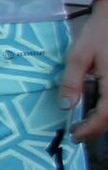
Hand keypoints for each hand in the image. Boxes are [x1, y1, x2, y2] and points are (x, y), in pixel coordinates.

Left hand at [64, 10, 106, 139]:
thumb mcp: (77, 56)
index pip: (105, 116)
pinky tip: (95, 108)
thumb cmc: (98, 34)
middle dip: (96, 128)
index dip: (90, 129)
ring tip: (84, 123)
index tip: (74, 135)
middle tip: (77, 132)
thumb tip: (65, 107)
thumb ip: (71, 82)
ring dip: (103, 121)